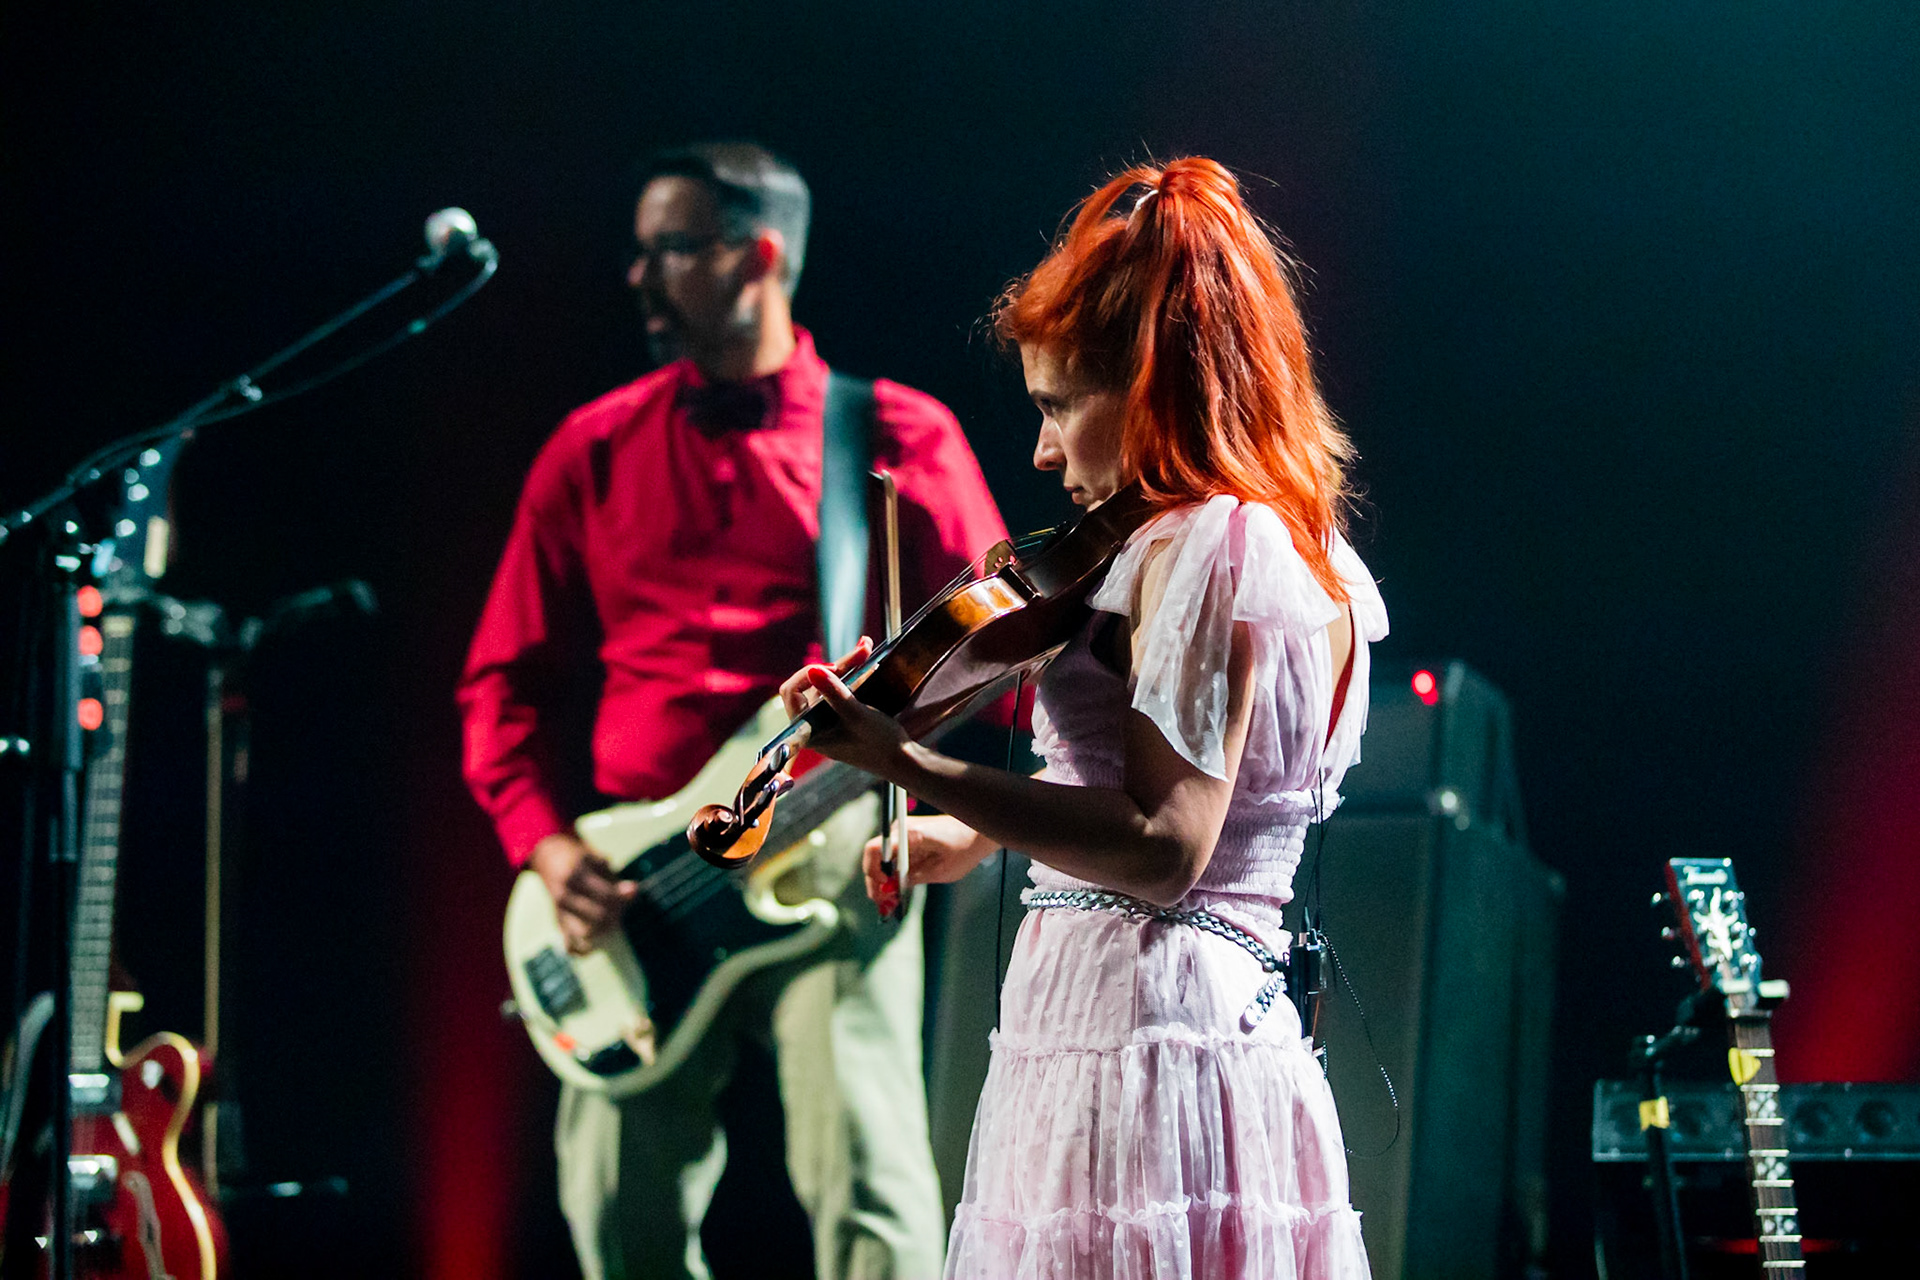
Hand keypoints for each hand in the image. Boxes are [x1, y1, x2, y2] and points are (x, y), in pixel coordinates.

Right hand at [529, 832, 637, 954]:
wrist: (548, 857)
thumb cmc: (579, 858)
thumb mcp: (596, 860)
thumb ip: (615, 878)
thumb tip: (635, 890)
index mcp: (575, 876)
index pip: (606, 896)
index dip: (622, 899)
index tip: (631, 894)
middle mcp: (564, 896)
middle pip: (598, 917)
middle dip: (616, 915)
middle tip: (621, 908)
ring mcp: (558, 912)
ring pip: (586, 934)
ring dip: (605, 931)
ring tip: (612, 921)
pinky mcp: (557, 923)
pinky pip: (570, 946)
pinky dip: (585, 950)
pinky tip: (597, 944)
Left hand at [777, 639, 911, 777]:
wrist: (904, 762)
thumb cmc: (879, 745)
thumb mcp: (857, 716)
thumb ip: (834, 693)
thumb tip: (813, 670)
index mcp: (809, 730)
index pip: (791, 692)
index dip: (808, 675)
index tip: (834, 669)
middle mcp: (814, 724)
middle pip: (815, 683)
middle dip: (839, 665)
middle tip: (863, 649)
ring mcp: (829, 718)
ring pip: (830, 683)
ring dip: (849, 665)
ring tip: (867, 648)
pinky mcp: (844, 713)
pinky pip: (843, 688)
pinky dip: (855, 674)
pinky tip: (869, 663)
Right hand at [863, 814, 997, 911]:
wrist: (978, 832)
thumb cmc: (965, 847)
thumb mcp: (942, 871)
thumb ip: (915, 878)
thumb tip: (892, 889)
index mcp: (910, 834)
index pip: (875, 850)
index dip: (872, 872)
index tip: (883, 889)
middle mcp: (901, 830)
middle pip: (875, 857)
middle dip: (876, 884)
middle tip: (882, 906)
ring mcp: (903, 834)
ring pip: (882, 860)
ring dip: (882, 882)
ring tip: (887, 905)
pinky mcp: (907, 840)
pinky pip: (893, 859)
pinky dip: (891, 876)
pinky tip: (894, 894)